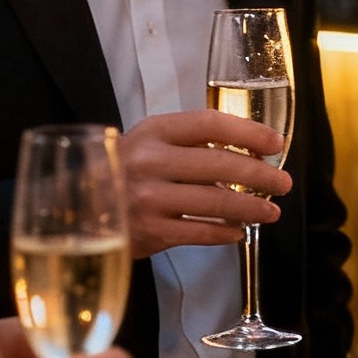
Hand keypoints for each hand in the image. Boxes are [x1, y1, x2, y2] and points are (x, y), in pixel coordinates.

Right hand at [121, 109, 291, 258]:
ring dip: (251, 208)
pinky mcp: (149, 232)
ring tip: (271, 212)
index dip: (249, 132)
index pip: (210, 124)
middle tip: (283, 183)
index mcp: (153, 132)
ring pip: (216, 203)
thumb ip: (190, 143)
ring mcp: (148, 199)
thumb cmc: (123, 172)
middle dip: (260, 175)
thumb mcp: (148, 143)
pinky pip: (200, 233)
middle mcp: (150, 162)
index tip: (275, 143)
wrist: (75, 208)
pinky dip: (225, 233)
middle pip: (220, 165)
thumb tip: (250, 155)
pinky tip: (239, 232)